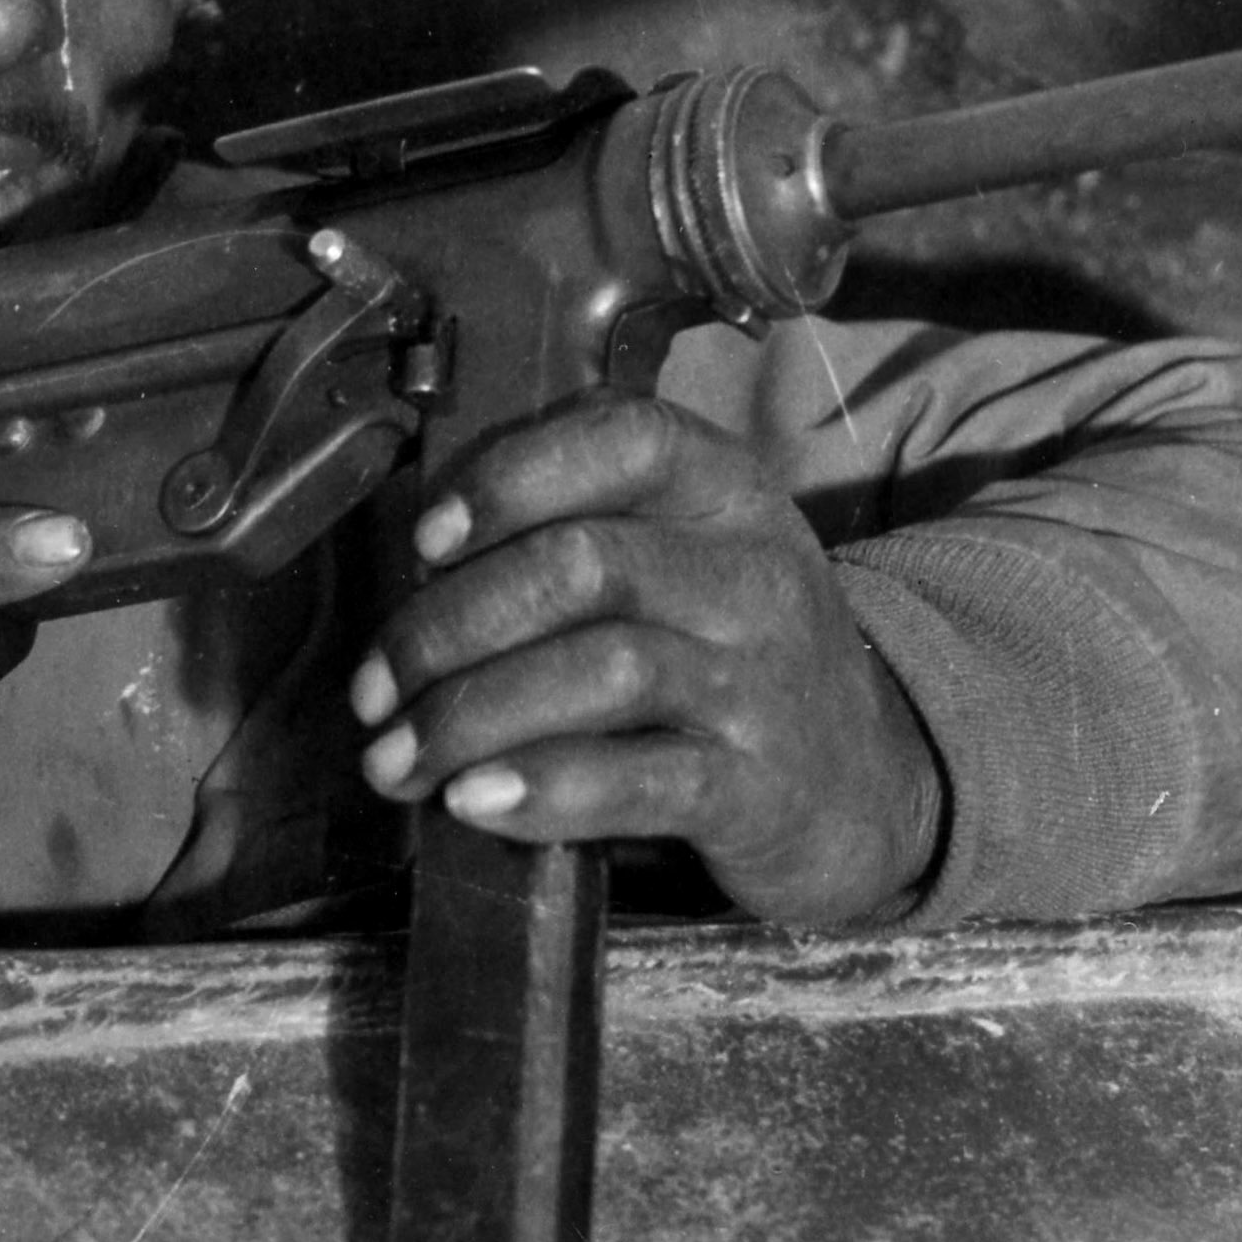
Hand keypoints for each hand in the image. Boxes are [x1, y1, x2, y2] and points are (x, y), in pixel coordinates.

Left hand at [350, 396, 944, 932]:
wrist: (865, 781)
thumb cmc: (732, 657)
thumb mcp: (691, 558)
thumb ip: (581, 528)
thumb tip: (421, 564)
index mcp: (726, 493)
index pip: (625, 439)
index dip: (511, 479)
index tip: (426, 540)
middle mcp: (752, 573)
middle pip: (583, 566)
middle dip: (449, 627)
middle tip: (376, 688)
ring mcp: (762, 681)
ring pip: (601, 670)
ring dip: (472, 716)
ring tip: (398, 759)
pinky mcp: (758, 786)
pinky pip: (638, 780)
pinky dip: (542, 790)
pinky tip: (474, 802)